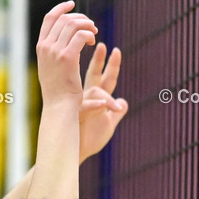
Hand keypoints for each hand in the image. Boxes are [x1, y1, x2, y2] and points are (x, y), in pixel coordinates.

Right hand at [36, 1, 97, 107]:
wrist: (59, 104)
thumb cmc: (58, 88)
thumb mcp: (50, 65)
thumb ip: (54, 49)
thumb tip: (64, 33)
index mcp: (41, 47)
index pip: (49, 18)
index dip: (61, 8)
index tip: (72, 4)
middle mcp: (45, 47)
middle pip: (64, 19)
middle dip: (81, 18)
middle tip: (91, 26)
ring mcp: (55, 52)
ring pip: (74, 24)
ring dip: (88, 25)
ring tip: (94, 33)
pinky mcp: (67, 57)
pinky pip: (82, 35)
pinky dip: (90, 35)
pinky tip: (94, 42)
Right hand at [79, 42, 128, 161]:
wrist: (74, 152)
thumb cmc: (90, 140)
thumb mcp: (109, 125)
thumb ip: (116, 113)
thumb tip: (123, 103)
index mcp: (95, 100)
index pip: (105, 79)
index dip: (111, 66)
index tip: (115, 50)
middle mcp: (87, 100)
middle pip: (95, 76)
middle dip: (100, 61)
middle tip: (102, 46)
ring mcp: (80, 107)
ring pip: (94, 92)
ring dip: (107, 96)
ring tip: (116, 99)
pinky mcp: (76, 117)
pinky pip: (86, 109)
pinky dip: (95, 107)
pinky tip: (105, 106)